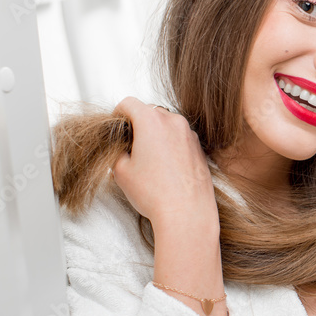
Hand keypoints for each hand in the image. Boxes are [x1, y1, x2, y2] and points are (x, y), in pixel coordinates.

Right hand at [110, 97, 218, 232]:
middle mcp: (174, 122)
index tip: (116, 127)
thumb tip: (121, 146)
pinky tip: (165, 168)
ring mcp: (190, 134)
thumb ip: (117, 150)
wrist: (187, 213)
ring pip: (166, 125)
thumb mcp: (120, 171)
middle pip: (149, 112)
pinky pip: (180, 138)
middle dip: (138, 125)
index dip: (118, 115)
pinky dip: (170, 145)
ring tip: (148, 161)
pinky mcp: (199, 148)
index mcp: (152, 121)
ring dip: (156, 135)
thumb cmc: (156, 193)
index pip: (129, 103)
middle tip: (129, 148)